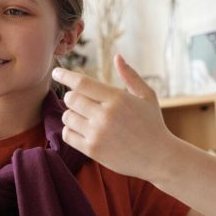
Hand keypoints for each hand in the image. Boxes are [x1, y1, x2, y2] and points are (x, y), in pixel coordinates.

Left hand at [51, 54, 177, 179]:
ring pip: (67, 117)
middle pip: (70, 99)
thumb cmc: (152, 124)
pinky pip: (67, 135)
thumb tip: (117, 56)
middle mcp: (105, 115)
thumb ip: (130, 75)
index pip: (81, 83)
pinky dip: (70, 130)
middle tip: (80, 101)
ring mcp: (97, 134)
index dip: (65, 76)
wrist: (159, 158)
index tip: (56, 72)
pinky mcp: (92, 150)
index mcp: (117, 98)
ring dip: (71, 114)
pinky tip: (82, 130)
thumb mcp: (146, 96)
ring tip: (84, 117)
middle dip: (72, 97)